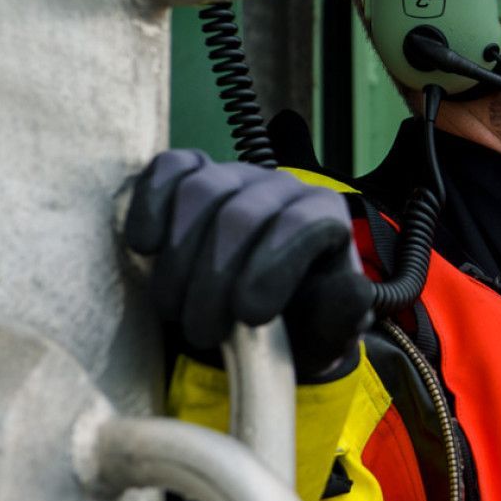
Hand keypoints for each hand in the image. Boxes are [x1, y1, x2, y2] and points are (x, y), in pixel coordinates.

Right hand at [126, 149, 372, 377]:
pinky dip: (151, 205)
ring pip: (202, 192)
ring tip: (174, 309)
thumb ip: (343, 312)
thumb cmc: (294, 326)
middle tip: (203, 331)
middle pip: (242, 214)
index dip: (273, 269)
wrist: (251, 325)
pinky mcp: (190, 174)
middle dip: (215, 280)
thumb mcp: (326, 331)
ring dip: (179, 259)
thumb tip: (353, 289)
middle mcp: (281, 186)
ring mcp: (234, 175)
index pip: (303, 223)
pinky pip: (168, 169)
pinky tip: (146, 248)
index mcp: (324, 215)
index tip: (249, 316)